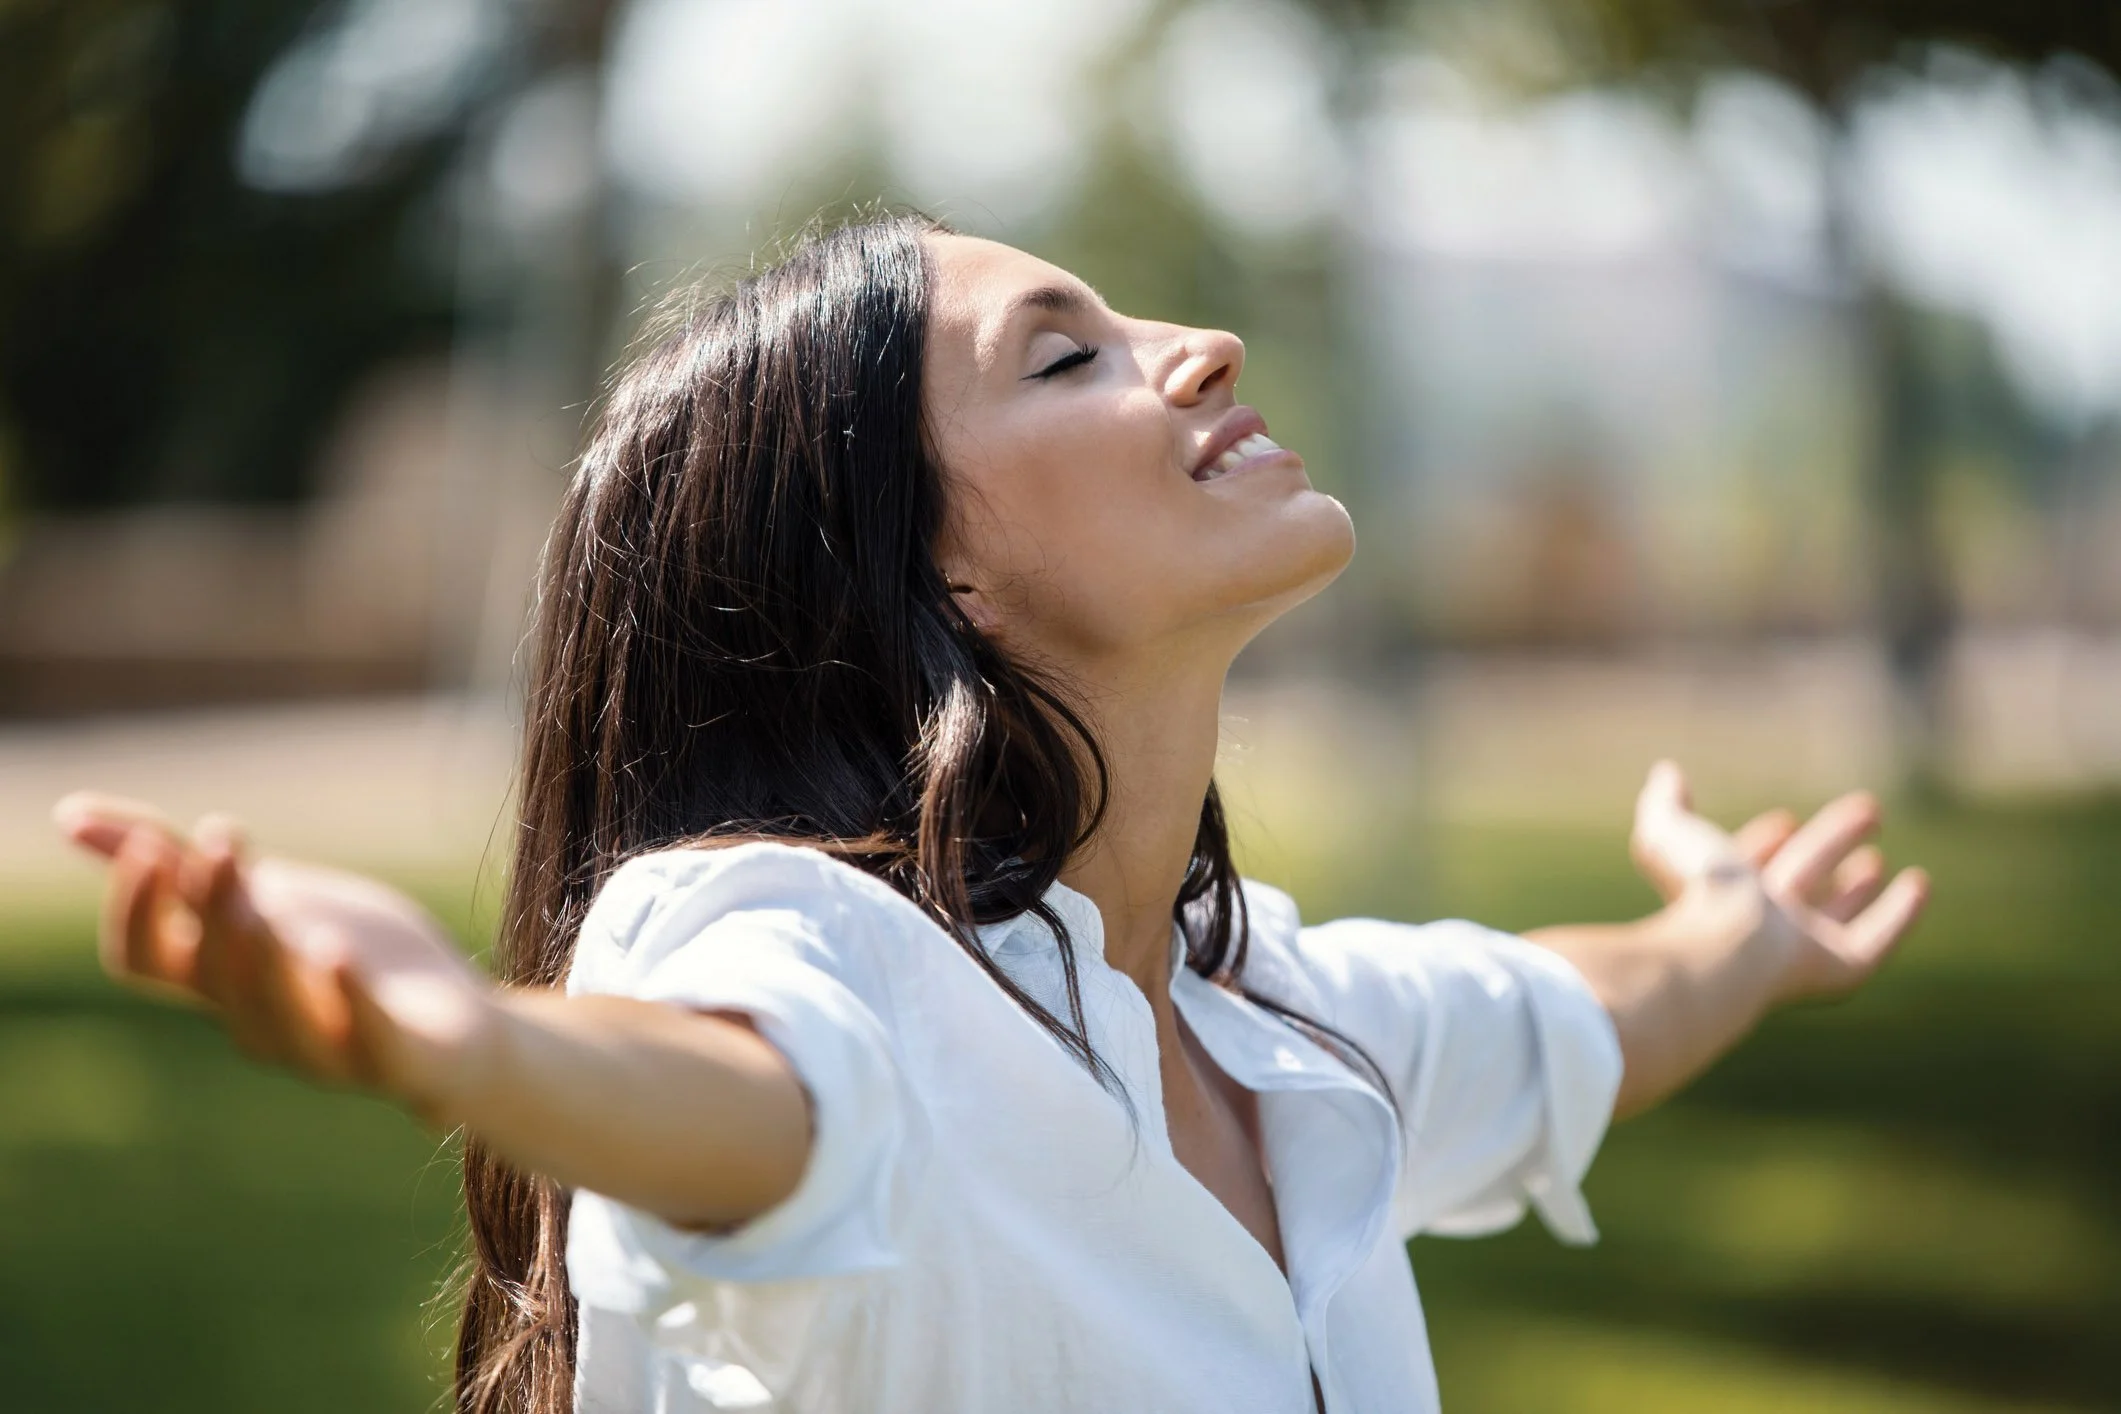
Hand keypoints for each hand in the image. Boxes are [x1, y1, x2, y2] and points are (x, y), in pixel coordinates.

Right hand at [53, 792, 497, 1123]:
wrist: (462, 1029)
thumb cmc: (353, 958)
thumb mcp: (269, 896)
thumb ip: (185, 866)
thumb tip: (70, 815)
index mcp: (222, 982)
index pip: (142, 961)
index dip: (134, 910)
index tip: (148, 844)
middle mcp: (257, 1022)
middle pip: (211, 971)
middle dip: (212, 904)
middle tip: (224, 837)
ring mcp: (324, 1049)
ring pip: (270, 1011)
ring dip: (261, 949)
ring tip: (262, 890)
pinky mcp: (398, 1060)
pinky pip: (364, 1037)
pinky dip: (345, 993)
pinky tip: (334, 948)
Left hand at [1629, 761, 1929, 1003]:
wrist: (1725, 948)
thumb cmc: (1697, 890)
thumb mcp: (1669, 834)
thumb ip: (1664, 805)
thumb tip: (1667, 772)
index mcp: (1718, 897)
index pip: (1747, 869)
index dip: (1763, 845)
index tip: (1784, 819)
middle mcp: (1759, 926)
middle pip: (1800, 882)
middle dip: (1825, 847)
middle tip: (1866, 811)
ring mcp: (1799, 950)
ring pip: (1833, 915)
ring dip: (1855, 886)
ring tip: (1875, 858)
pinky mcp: (1838, 969)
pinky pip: (1876, 941)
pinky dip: (1900, 915)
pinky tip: (1919, 884)